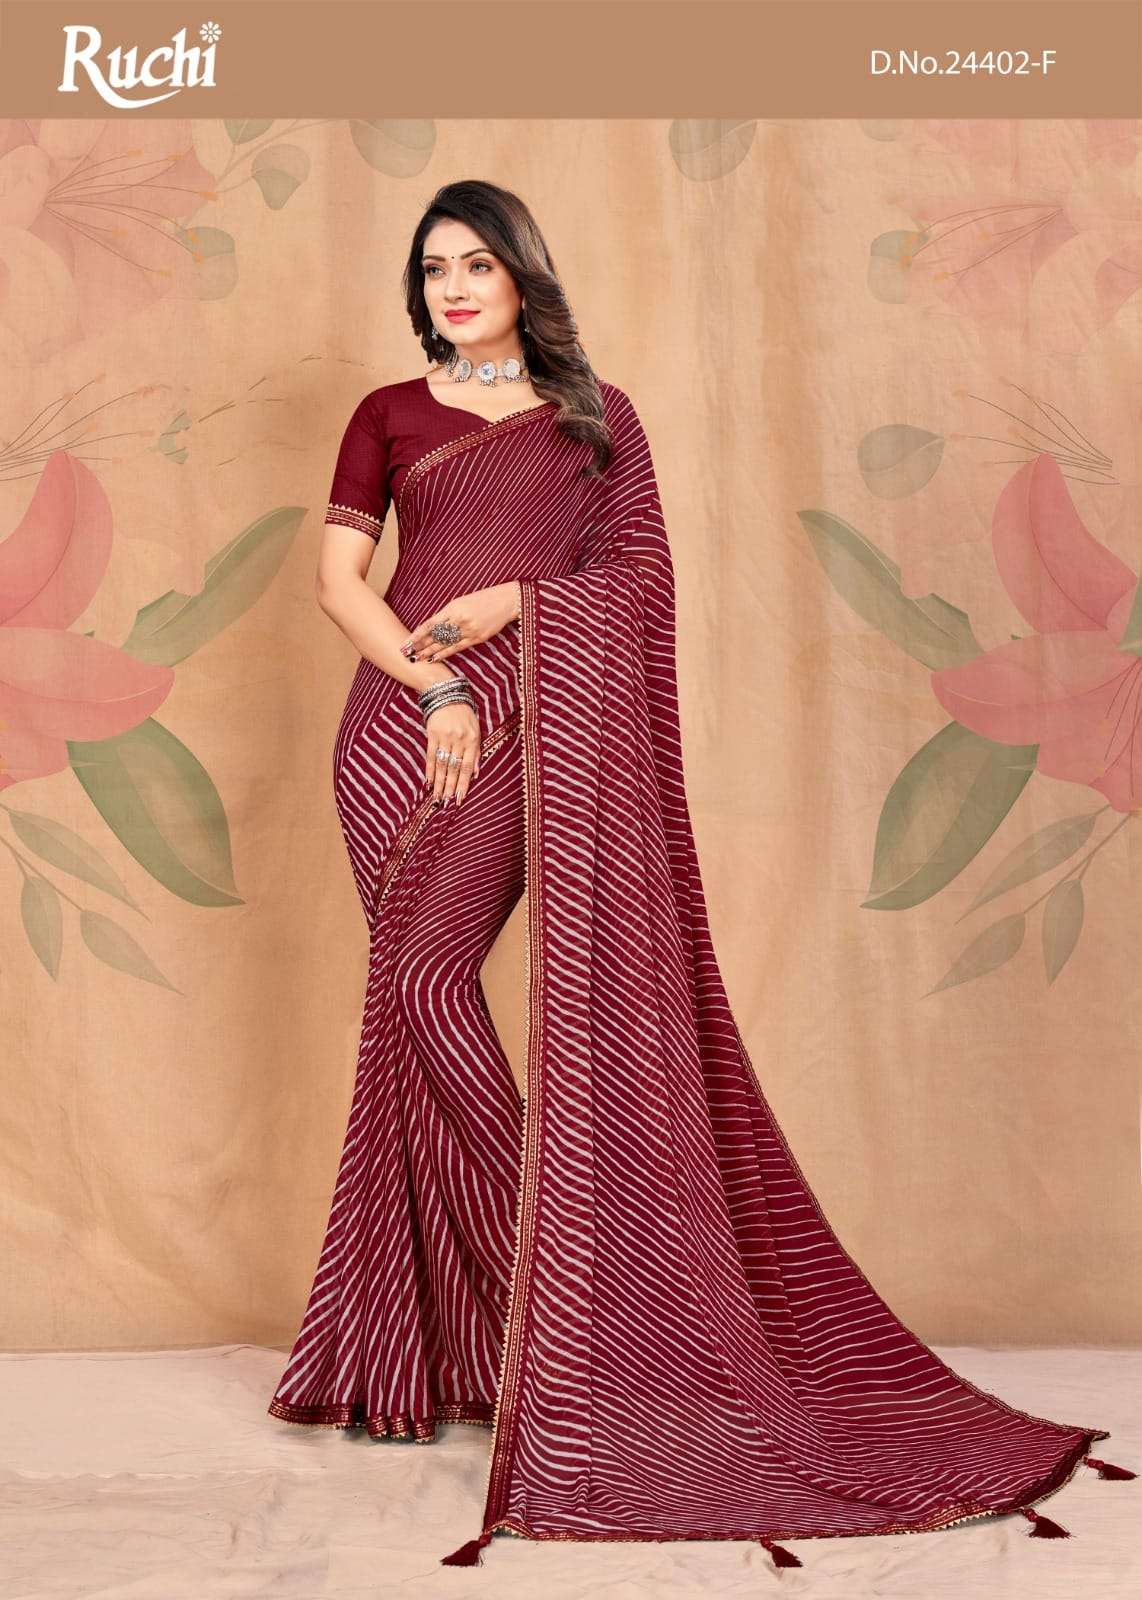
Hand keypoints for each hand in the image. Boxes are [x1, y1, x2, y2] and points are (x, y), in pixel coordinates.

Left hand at [399, 582, 519, 665]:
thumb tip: (432, 627)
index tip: (406, 643)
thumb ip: (448, 614)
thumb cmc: (483, 599)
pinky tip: (435, 658)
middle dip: (420, 645)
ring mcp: (468, 630)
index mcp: (453, 607)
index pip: (430, 624)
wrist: (506, 601)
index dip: (417, 635)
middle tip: (406, 653)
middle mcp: (459, 619)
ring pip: (444, 643)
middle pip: (435, 636)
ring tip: (417, 658)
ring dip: (430, 652)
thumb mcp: (462, 601)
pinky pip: (457, 648)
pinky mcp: (477, 638)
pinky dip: (445, 653)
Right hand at [423, 699, 480, 806]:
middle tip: (447, 803)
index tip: (460, 798)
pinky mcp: (432, 734)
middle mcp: (459, 740)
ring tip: (437, 797)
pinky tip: (429, 782)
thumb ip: (476, 751)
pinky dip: (429, 770)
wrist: (446, 693)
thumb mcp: (476, 730)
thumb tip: (476, 773)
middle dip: (450, 787)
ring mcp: (445, 737)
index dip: (463, 784)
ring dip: (440, 782)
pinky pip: (430, 756)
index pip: (468, 767)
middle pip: (454, 769)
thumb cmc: (464, 713)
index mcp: (472, 740)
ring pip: (442, 765)